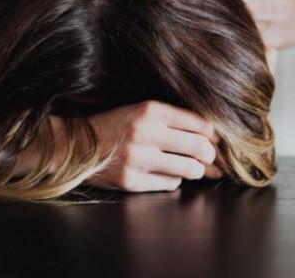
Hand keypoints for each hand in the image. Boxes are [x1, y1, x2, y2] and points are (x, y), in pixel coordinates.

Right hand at [84, 101, 222, 191]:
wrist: (77, 144)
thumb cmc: (115, 126)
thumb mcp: (141, 111)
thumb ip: (173, 120)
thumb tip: (213, 137)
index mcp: (151, 110)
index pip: (199, 123)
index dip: (215, 135)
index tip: (217, 141)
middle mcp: (145, 132)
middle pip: (199, 147)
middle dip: (210, 156)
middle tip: (209, 159)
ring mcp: (138, 158)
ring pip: (188, 169)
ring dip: (195, 171)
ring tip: (191, 168)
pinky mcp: (131, 180)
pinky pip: (169, 184)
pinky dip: (173, 180)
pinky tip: (165, 173)